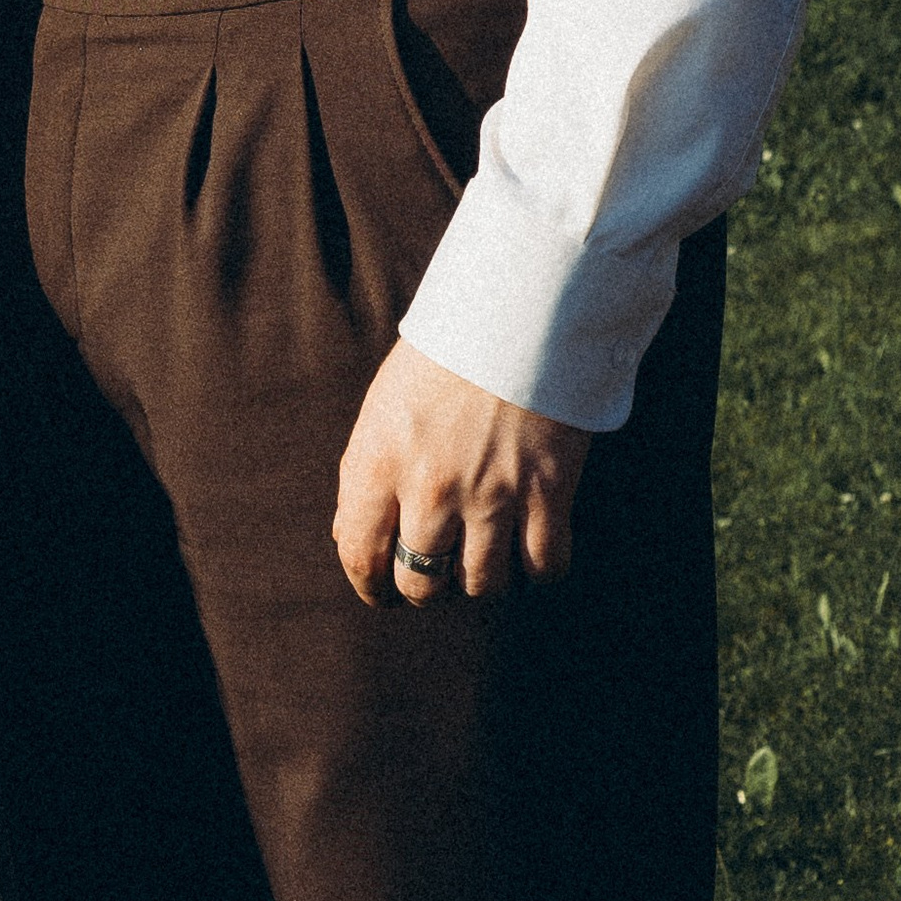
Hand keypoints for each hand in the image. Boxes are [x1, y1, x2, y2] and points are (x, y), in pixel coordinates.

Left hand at [332, 336, 590, 606]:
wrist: (516, 309)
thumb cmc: (444, 353)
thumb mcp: (384, 405)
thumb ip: (366, 472)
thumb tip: (352, 536)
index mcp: (379, 460)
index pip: (361, 555)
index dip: (369, 585)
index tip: (380, 592)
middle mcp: (431, 489)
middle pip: (421, 584)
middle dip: (425, 587)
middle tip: (436, 573)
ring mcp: (492, 495)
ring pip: (483, 586)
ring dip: (480, 580)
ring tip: (482, 558)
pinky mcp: (547, 492)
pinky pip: (543, 567)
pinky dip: (537, 570)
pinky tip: (530, 550)